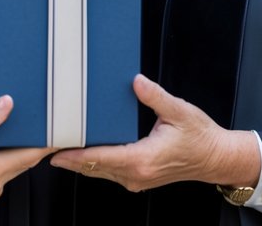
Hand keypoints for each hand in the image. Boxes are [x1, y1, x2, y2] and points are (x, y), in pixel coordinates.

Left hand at [49, 74, 259, 192]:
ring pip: (100, 173)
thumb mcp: (179, 111)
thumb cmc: (200, 137)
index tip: (55, 150)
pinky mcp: (140, 178)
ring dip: (80, 162)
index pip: (100, 158)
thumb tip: (136, 81)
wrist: (217, 158)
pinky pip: (110, 173)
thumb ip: (154, 96)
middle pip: (94, 168)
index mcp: (142, 159)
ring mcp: (138, 179)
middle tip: (45, 145)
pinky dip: (94, 163)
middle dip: (70, 158)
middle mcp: (136, 174)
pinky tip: (84, 153)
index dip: (75, 154)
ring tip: (58, 147)